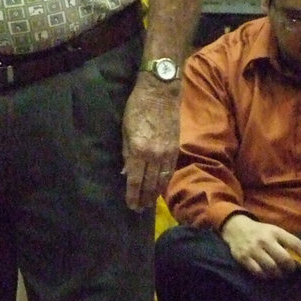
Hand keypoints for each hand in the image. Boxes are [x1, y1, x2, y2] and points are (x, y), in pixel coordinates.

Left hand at [121, 74, 181, 209]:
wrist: (161, 91)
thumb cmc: (137, 106)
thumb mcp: (124, 129)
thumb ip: (126, 152)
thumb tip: (126, 172)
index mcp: (139, 150)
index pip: (135, 180)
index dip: (132, 195)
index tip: (130, 205)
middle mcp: (154, 155)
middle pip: (149, 184)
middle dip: (143, 198)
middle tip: (138, 209)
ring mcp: (167, 153)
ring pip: (162, 180)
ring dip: (155, 194)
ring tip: (148, 203)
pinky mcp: (176, 149)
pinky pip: (170, 171)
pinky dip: (165, 182)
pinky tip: (160, 188)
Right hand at [219, 213, 300, 277]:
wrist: (235, 227)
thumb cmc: (261, 232)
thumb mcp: (274, 231)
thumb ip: (287, 243)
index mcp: (274, 232)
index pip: (294, 243)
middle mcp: (264, 240)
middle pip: (284, 259)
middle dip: (290, 268)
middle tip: (289, 269)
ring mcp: (253, 249)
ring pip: (272, 268)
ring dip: (278, 273)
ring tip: (278, 272)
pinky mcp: (243, 258)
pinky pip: (258, 272)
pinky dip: (265, 275)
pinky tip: (267, 273)